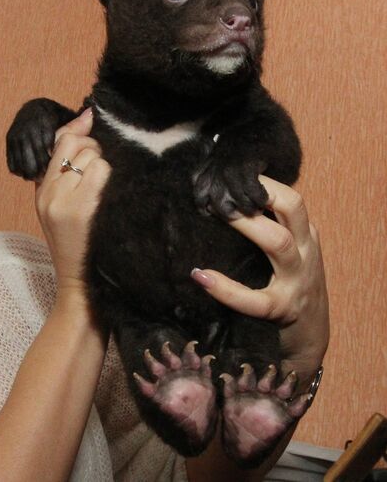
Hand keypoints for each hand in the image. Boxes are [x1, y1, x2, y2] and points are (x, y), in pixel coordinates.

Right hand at [35, 109, 110, 296]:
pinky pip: (102, 173)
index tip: (90, 121)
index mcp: (42, 190)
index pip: (59, 142)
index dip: (78, 129)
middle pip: (78, 145)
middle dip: (94, 151)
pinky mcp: (84, 208)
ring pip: (94, 158)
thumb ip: (64, 169)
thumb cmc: (73, 241)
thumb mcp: (58, 204)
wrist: (76, 280)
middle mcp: (50, 192)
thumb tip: (84, 120)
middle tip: (98, 172)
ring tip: (102, 190)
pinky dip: (110, 180)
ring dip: (105, 168)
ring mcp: (65, 200)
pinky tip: (107, 197)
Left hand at [190, 176, 328, 383]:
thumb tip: (223, 198)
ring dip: (246, 225)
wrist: (311, 337)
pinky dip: (226, 289)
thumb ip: (268, 227)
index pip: (291, 197)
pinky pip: (254, 300)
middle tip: (223, 186)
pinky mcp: (282, 310)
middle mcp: (305, 252)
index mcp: (304, 235)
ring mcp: (296, 281)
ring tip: (214, 213)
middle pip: (293, 207)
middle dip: (259, 192)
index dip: (263, 182)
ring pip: (277, 244)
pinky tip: (201, 276)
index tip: (231, 173)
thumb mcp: (288, 251)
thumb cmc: (289, 286)